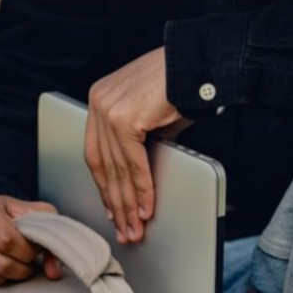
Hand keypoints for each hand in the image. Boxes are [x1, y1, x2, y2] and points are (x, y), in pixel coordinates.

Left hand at [85, 47, 191, 243]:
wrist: (196, 64)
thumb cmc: (177, 86)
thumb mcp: (149, 119)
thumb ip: (136, 145)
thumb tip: (134, 181)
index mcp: (99, 101)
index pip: (96, 154)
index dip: (105, 187)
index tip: (111, 209)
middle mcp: (98, 103)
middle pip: (104, 166)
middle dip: (116, 203)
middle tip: (124, 228)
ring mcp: (107, 109)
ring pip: (118, 170)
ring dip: (129, 204)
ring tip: (135, 227)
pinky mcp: (123, 118)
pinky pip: (133, 164)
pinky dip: (142, 189)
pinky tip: (146, 208)